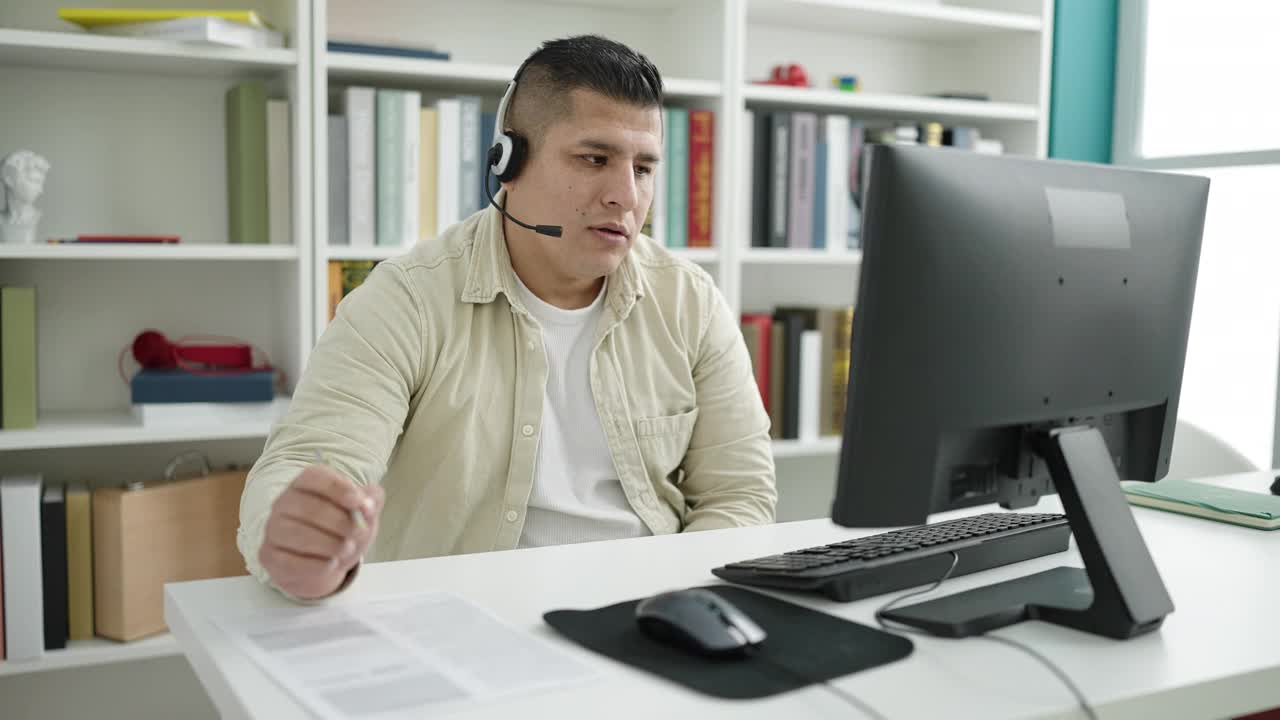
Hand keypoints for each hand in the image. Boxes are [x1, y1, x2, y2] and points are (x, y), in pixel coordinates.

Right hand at [259, 463, 385, 599]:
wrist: (320, 561)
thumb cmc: (340, 528)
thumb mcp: (359, 511)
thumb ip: (370, 500)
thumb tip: (370, 502)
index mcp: (304, 484)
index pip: (314, 477)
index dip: (338, 488)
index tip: (359, 502)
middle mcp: (283, 503)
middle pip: (308, 507)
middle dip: (339, 522)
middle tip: (358, 532)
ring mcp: (273, 529)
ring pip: (297, 534)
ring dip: (329, 543)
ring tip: (348, 549)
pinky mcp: (270, 555)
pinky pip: (289, 560)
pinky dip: (315, 564)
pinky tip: (331, 563)